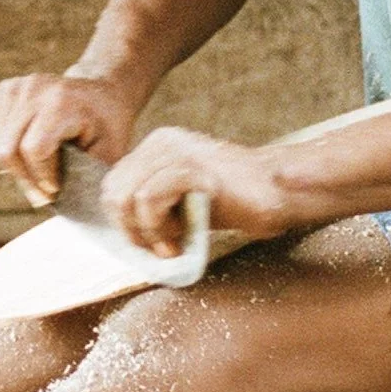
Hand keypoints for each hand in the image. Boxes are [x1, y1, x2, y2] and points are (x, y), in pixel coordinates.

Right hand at [0, 72, 145, 204]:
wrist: (102, 90)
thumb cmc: (108, 125)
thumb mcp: (109, 151)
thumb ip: (86, 177)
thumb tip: (62, 205)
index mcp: (63, 103)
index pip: (34, 149)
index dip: (41, 177)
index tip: (55, 190)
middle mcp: (35, 90)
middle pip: (7, 149)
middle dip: (24, 179)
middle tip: (42, 193)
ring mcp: (18, 86)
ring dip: (12, 168)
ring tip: (36, 175)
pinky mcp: (6, 89)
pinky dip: (4, 151)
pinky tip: (26, 157)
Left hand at [101, 126, 296, 254]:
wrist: (277, 192)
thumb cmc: (234, 201)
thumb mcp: (182, 201)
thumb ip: (152, 206)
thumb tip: (124, 233)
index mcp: (157, 146)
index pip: (113, 185)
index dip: (123, 221)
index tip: (148, 244)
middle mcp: (162, 142)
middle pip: (114, 191)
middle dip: (130, 229)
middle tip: (159, 249)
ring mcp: (176, 151)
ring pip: (128, 197)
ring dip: (146, 232)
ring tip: (172, 246)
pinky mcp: (192, 167)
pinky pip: (150, 198)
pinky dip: (159, 227)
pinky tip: (180, 240)